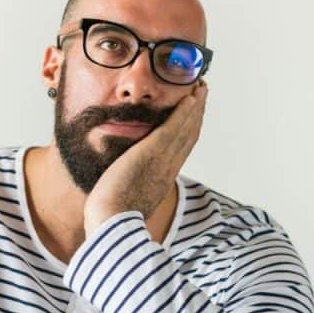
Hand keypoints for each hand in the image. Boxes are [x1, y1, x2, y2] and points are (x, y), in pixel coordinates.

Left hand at [84, 80, 207, 236]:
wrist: (111, 224)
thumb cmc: (111, 218)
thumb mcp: (126, 201)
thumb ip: (128, 188)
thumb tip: (118, 187)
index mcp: (162, 180)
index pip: (181, 150)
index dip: (189, 131)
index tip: (193, 116)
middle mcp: (168, 169)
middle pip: (190, 136)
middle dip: (198, 114)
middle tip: (203, 94)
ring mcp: (163, 161)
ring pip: (186, 129)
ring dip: (196, 107)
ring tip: (201, 88)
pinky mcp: (152, 153)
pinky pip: (173, 128)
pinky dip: (184, 112)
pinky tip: (189, 98)